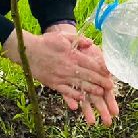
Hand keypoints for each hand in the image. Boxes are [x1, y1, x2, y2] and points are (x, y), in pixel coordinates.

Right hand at [2, 28, 118, 125]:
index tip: (110, 73)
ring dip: (91, 90)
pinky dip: (74, 96)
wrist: (28, 51)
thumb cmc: (46, 42)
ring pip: (79, 85)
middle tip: (110, 87)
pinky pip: (66, 92)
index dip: (102, 69)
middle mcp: (68, 68)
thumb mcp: (64, 37)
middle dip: (101, 82)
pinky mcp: (53, 84)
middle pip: (88, 76)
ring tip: (101, 94)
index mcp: (73, 55)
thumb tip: (91, 43)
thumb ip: (79, 40)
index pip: (91, 64)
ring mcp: (61, 77)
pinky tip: (81, 100)